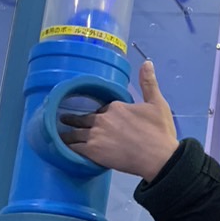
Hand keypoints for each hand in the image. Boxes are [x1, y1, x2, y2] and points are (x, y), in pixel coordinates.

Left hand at [60, 61, 178, 181]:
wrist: (160, 158)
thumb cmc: (160, 132)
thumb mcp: (158, 103)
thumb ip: (149, 83)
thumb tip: (147, 62)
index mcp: (116, 106)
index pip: (102, 109)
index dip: (101, 115)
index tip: (99, 119)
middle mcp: (103, 119)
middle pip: (85, 119)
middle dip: (75, 120)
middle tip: (65, 120)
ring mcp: (96, 135)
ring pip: (76, 133)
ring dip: (67, 134)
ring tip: (59, 135)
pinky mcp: (92, 151)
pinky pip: (74, 148)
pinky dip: (66, 148)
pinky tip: (61, 149)